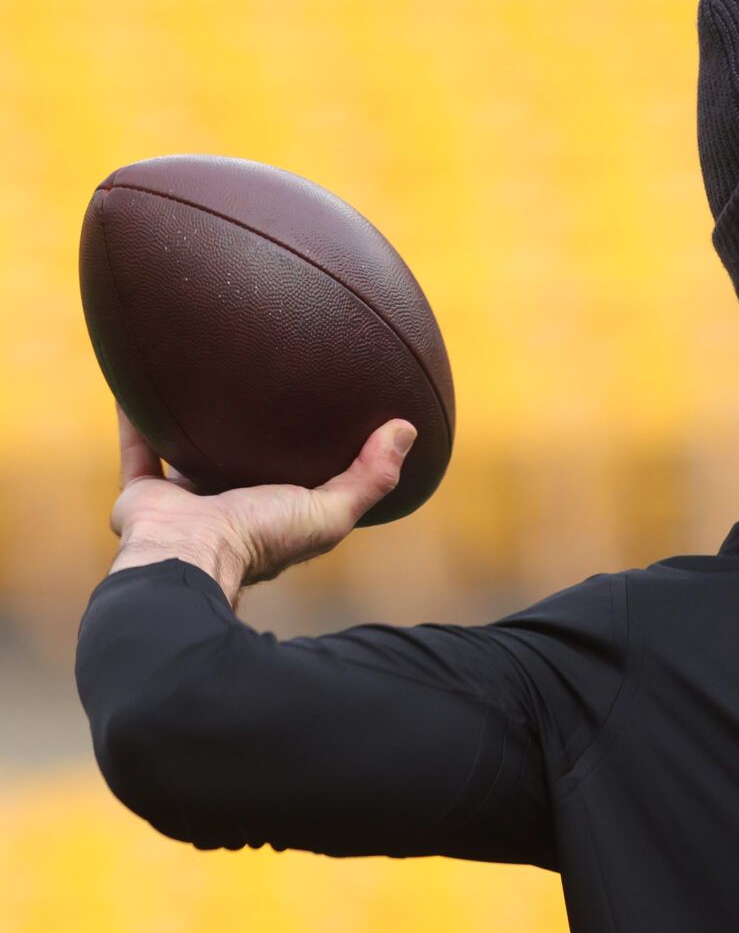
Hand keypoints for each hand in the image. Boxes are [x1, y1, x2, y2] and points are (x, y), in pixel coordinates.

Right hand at [111, 403, 416, 596]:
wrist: (188, 555)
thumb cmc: (261, 539)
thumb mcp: (330, 511)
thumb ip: (370, 477)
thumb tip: (407, 430)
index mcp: (270, 521)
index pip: (296, 489)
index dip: (311, 460)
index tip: (328, 422)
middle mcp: (226, 513)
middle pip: (238, 470)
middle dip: (248, 441)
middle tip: (263, 393)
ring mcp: (183, 506)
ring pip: (186, 458)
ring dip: (191, 426)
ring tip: (202, 381)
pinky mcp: (143, 497)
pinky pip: (138, 448)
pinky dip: (137, 418)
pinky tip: (142, 377)